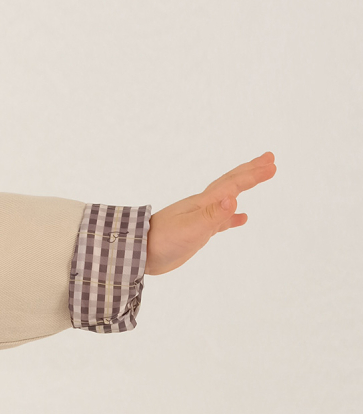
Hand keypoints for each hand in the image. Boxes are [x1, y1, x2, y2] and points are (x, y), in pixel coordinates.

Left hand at [145, 151, 276, 274]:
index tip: (272, 165)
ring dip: (244, 188)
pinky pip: (220, 221)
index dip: (253, 175)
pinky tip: (242, 218)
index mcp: (204, 202)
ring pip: (228, 198)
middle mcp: (204, 205)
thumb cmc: (163, 240)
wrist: (140, 253)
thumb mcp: (190, 229)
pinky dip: (233, 218)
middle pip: (231, 183)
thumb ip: (212, 216)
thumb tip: (234, 200)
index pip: (233, 184)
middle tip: (270, 159)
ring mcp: (201, 218)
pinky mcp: (197, 232)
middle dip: (251, 171)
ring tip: (259, 178)